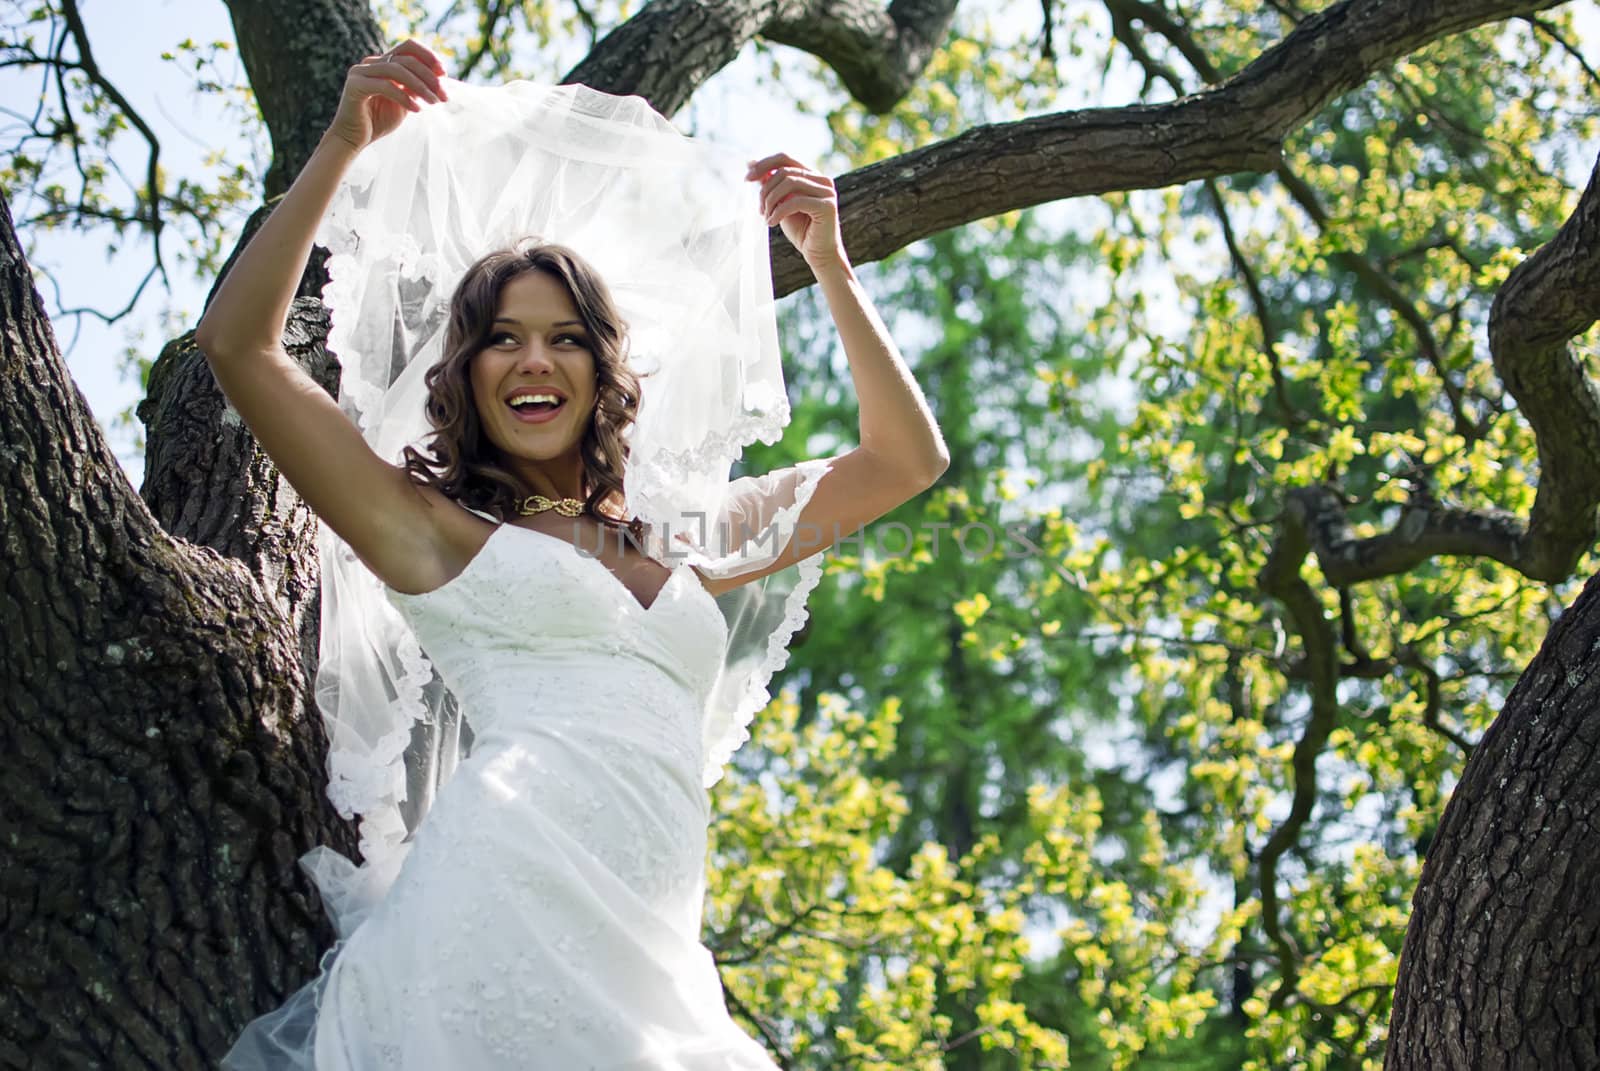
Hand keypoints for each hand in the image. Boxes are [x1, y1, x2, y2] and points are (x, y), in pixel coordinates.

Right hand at [325, 40, 447, 153]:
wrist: (353, 139)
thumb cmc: (378, 121)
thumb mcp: (405, 101)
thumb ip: (417, 88)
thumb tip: (441, 76)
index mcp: (383, 63)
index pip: (408, 47)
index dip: (428, 56)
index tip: (444, 73)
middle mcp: (371, 63)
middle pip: (406, 59)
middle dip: (429, 77)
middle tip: (443, 96)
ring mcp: (360, 72)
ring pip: (396, 69)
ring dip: (420, 86)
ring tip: (433, 102)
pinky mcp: (355, 85)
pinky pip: (385, 86)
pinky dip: (404, 97)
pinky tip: (417, 110)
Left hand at [746, 153, 845, 271]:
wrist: (818, 254)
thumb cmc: (800, 230)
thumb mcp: (780, 203)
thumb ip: (770, 184)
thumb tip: (751, 163)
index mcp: (812, 175)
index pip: (784, 158)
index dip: (763, 164)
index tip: (747, 179)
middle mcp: (822, 180)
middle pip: (784, 171)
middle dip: (766, 190)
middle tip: (759, 210)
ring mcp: (827, 191)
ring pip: (789, 183)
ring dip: (771, 201)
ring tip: (766, 217)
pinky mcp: (827, 206)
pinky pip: (796, 201)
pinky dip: (779, 212)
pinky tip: (772, 223)